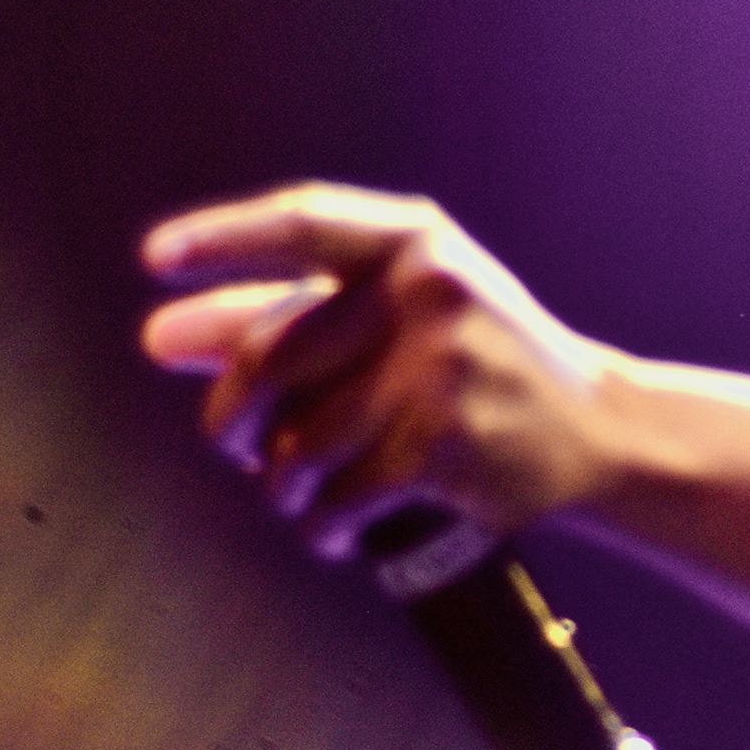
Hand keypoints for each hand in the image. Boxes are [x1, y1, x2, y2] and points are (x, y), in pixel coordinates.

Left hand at [138, 184, 622, 560]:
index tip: (152, 259)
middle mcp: (426, 292)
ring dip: (279, 483)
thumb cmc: (481, 362)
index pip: (303, 222)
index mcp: (416, 242)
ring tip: (293, 493)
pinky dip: (318, 523)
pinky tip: (327, 527)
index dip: (221, 238)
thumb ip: (301, 313)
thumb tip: (164, 340)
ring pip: (297, 440)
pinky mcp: (443, 446)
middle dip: (228, 412)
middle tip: (224, 440)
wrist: (598, 429)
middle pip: (272, 354)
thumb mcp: (410, 311)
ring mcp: (437, 370)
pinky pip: (336, 494)